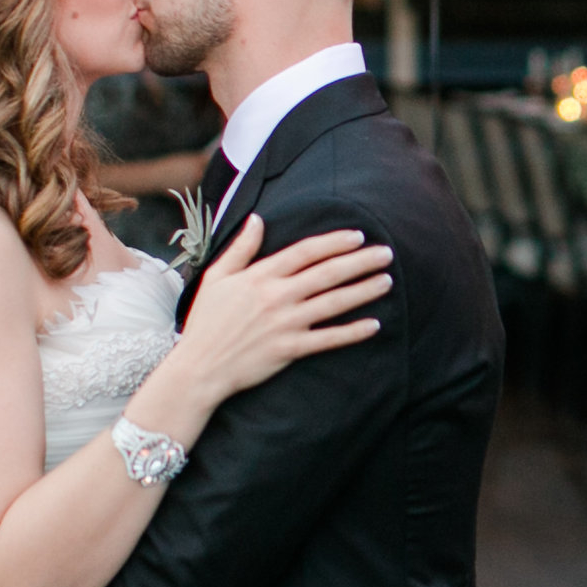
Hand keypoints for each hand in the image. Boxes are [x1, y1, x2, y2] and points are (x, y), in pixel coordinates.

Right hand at [174, 218, 391, 400]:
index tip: (358, 236)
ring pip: (333, 302)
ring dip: (363, 291)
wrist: (199, 367)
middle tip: (387, 253)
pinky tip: (374, 324)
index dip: (334, 242)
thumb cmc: (206, 321)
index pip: (305, 252)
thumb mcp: (217, 277)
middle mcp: (276, 296)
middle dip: (360, 261)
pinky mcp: (289, 349)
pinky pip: (328, 339)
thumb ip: (241, 249)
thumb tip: (257, 219)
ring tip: (386, 281)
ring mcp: (285, 323)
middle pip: (327, 273)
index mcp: (260, 276)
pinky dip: (352, 332)